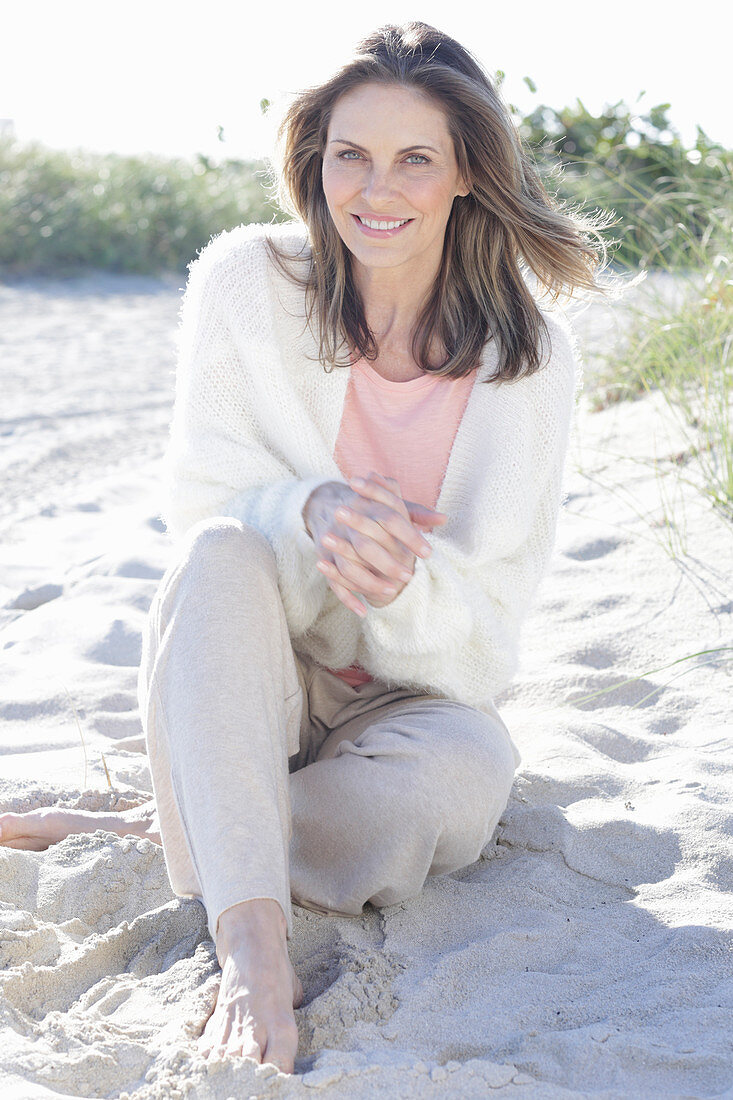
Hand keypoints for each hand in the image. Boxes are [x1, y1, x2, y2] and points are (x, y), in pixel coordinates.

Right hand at [303, 472, 446, 616]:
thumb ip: (416, 512)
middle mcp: (348, 524)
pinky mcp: (324, 558)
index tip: (428, 553)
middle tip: (409, 577)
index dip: (410, 536)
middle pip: (366, 545)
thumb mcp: (391, 504)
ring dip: (369, 582)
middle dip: (388, 563)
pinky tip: (363, 611)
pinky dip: (347, 598)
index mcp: (368, 507)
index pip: (391, 520)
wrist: (329, 505)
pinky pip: (333, 582)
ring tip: (391, 592)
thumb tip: (443, 519)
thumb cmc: (370, 508)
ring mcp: (334, 542)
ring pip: (348, 566)